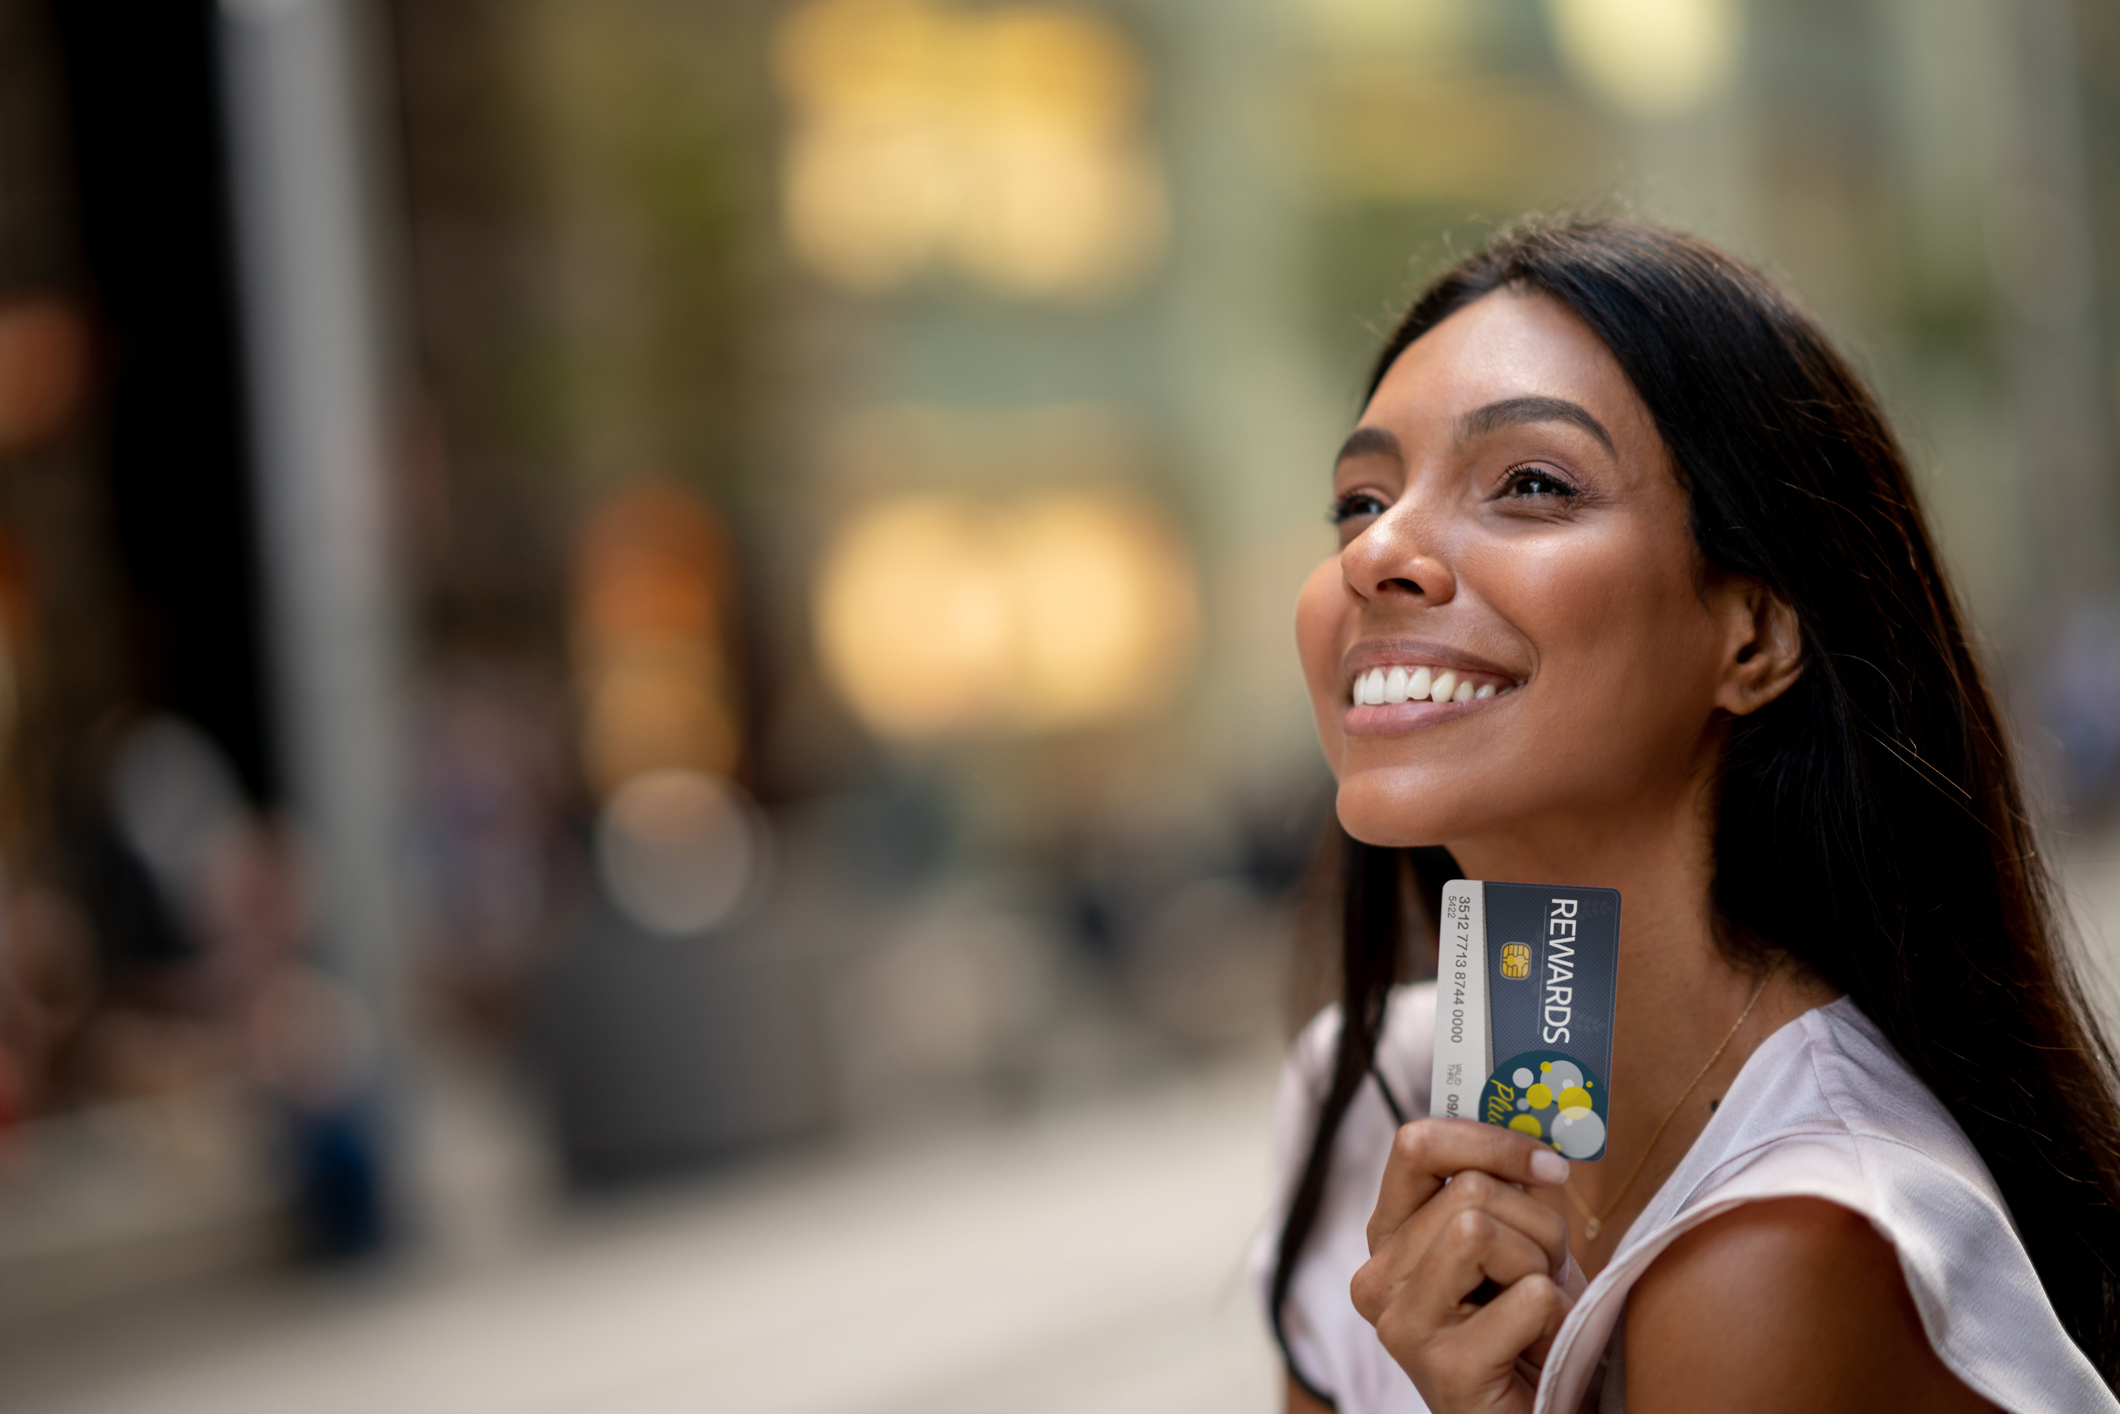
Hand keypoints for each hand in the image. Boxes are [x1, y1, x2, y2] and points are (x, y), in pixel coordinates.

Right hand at [1351, 1118, 1575, 1413]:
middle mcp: (1377, 1275)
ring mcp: (1400, 1323)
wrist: (1538, 1411)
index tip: (1547, 1165)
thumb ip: (1505, 1185)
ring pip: (1484, 1230)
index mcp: (1390, 1234)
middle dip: (1536, 1224)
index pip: (1416, 1144)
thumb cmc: (1527, 1325)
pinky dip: (1555, 1315)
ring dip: (1541, 1267)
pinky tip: (1539, 1343)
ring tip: (1537, 1307)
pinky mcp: (1441, 1367)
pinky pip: (1526, 1295)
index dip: (1490, 1141)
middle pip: (1472, 1191)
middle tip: (1542, 1271)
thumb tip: (1535, 1120)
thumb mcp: (1515, 1240)